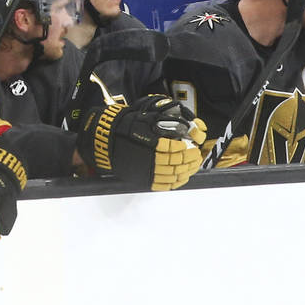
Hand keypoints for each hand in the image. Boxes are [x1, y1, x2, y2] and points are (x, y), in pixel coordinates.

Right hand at [77, 94, 205, 190]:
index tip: (191, 145)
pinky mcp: (144, 180)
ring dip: (185, 171)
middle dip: (189, 159)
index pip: (172, 148)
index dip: (184, 148)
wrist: (108, 141)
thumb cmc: (128, 128)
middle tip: (196, 155)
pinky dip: (175, 182)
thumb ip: (164, 125)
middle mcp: (148, 158)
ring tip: (193, 166)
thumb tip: (184, 128)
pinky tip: (182, 177)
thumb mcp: (146, 120)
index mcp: (149, 143)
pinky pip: (164, 184)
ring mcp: (146, 171)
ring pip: (172, 174)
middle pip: (175, 162)